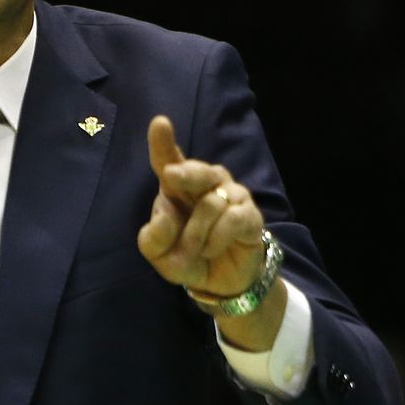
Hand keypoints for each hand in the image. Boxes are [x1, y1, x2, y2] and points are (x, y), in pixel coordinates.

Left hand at [136, 115, 265, 297]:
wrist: (220, 281)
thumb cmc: (186, 257)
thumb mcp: (160, 255)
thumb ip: (154, 238)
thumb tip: (165, 214)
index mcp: (177, 188)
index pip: (169, 160)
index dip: (164, 143)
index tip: (159, 123)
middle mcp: (205, 184)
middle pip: (196, 170)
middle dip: (184, 173)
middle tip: (170, 176)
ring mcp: (231, 195)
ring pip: (210, 205)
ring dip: (196, 235)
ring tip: (196, 251)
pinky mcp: (250, 214)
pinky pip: (231, 220)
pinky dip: (216, 240)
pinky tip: (212, 249)